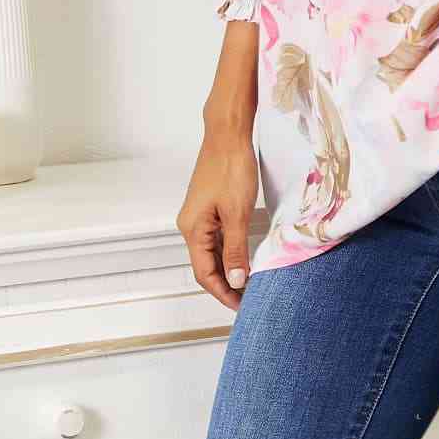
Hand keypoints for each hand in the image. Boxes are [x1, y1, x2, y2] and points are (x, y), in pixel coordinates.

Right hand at [176, 131, 258, 310]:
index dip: (222, 292)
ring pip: (211, 250)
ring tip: (248, 282)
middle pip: (205, 264)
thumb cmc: (232, 167)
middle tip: (248, 298)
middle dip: (225, 283)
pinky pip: (216, 236)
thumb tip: (235, 281)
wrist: (228, 132)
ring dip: (227, 267)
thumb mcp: (238, 213)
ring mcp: (198, 214)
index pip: (204, 273)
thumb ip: (235, 249)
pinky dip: (228, 250)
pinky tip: (242, 255)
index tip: (241, 306)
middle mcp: (190, 224)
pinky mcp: (208, 204)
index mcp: (193, 229)